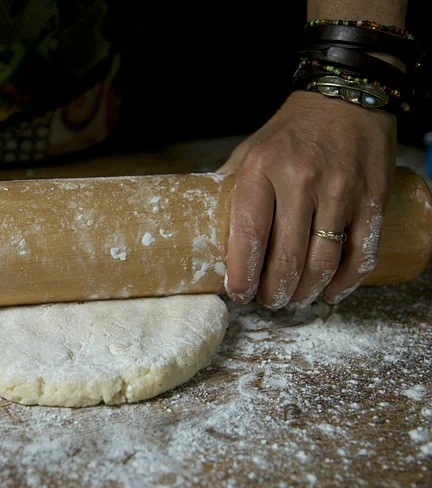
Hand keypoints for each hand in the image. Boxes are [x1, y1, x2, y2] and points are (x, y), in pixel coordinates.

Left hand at [219, 90, 395, 309]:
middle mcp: (302, 179)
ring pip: (323, 261)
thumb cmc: (292, 129)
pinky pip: (360, 252)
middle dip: (274, 290)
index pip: (249, 233)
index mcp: (263, 167)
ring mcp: (341, 190)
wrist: (348, 96)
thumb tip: (204, 225)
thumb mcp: (250, 149)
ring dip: (306, 291)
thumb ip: (229, 186)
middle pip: (287, 256)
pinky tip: (330, 292)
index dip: (242, 273)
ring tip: (294, 300)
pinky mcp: (373, 197)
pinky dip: (345, 281)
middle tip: (268, 301)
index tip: (238, 293)